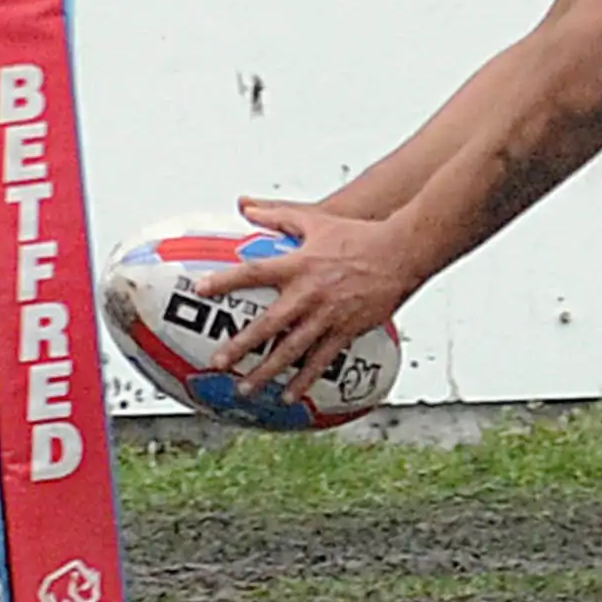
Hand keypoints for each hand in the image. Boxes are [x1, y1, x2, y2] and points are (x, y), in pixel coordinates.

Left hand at [193, 197, 423, 400]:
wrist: (400, 252)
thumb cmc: (358, 235)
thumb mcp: (315, 220)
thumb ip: (278, 215)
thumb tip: (245, 207)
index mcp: (298, 265)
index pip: (253, 273)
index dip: (225, 281)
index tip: (201, 289)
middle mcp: (309, 293)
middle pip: (268, 324)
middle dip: (241, 344)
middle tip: (218, 361)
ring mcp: (328, 315)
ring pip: (291, 349)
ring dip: (267, 370)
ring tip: (246, 387)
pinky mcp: (346, 329)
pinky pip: (321, 360)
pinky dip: (303, 379)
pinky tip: (289, 394)